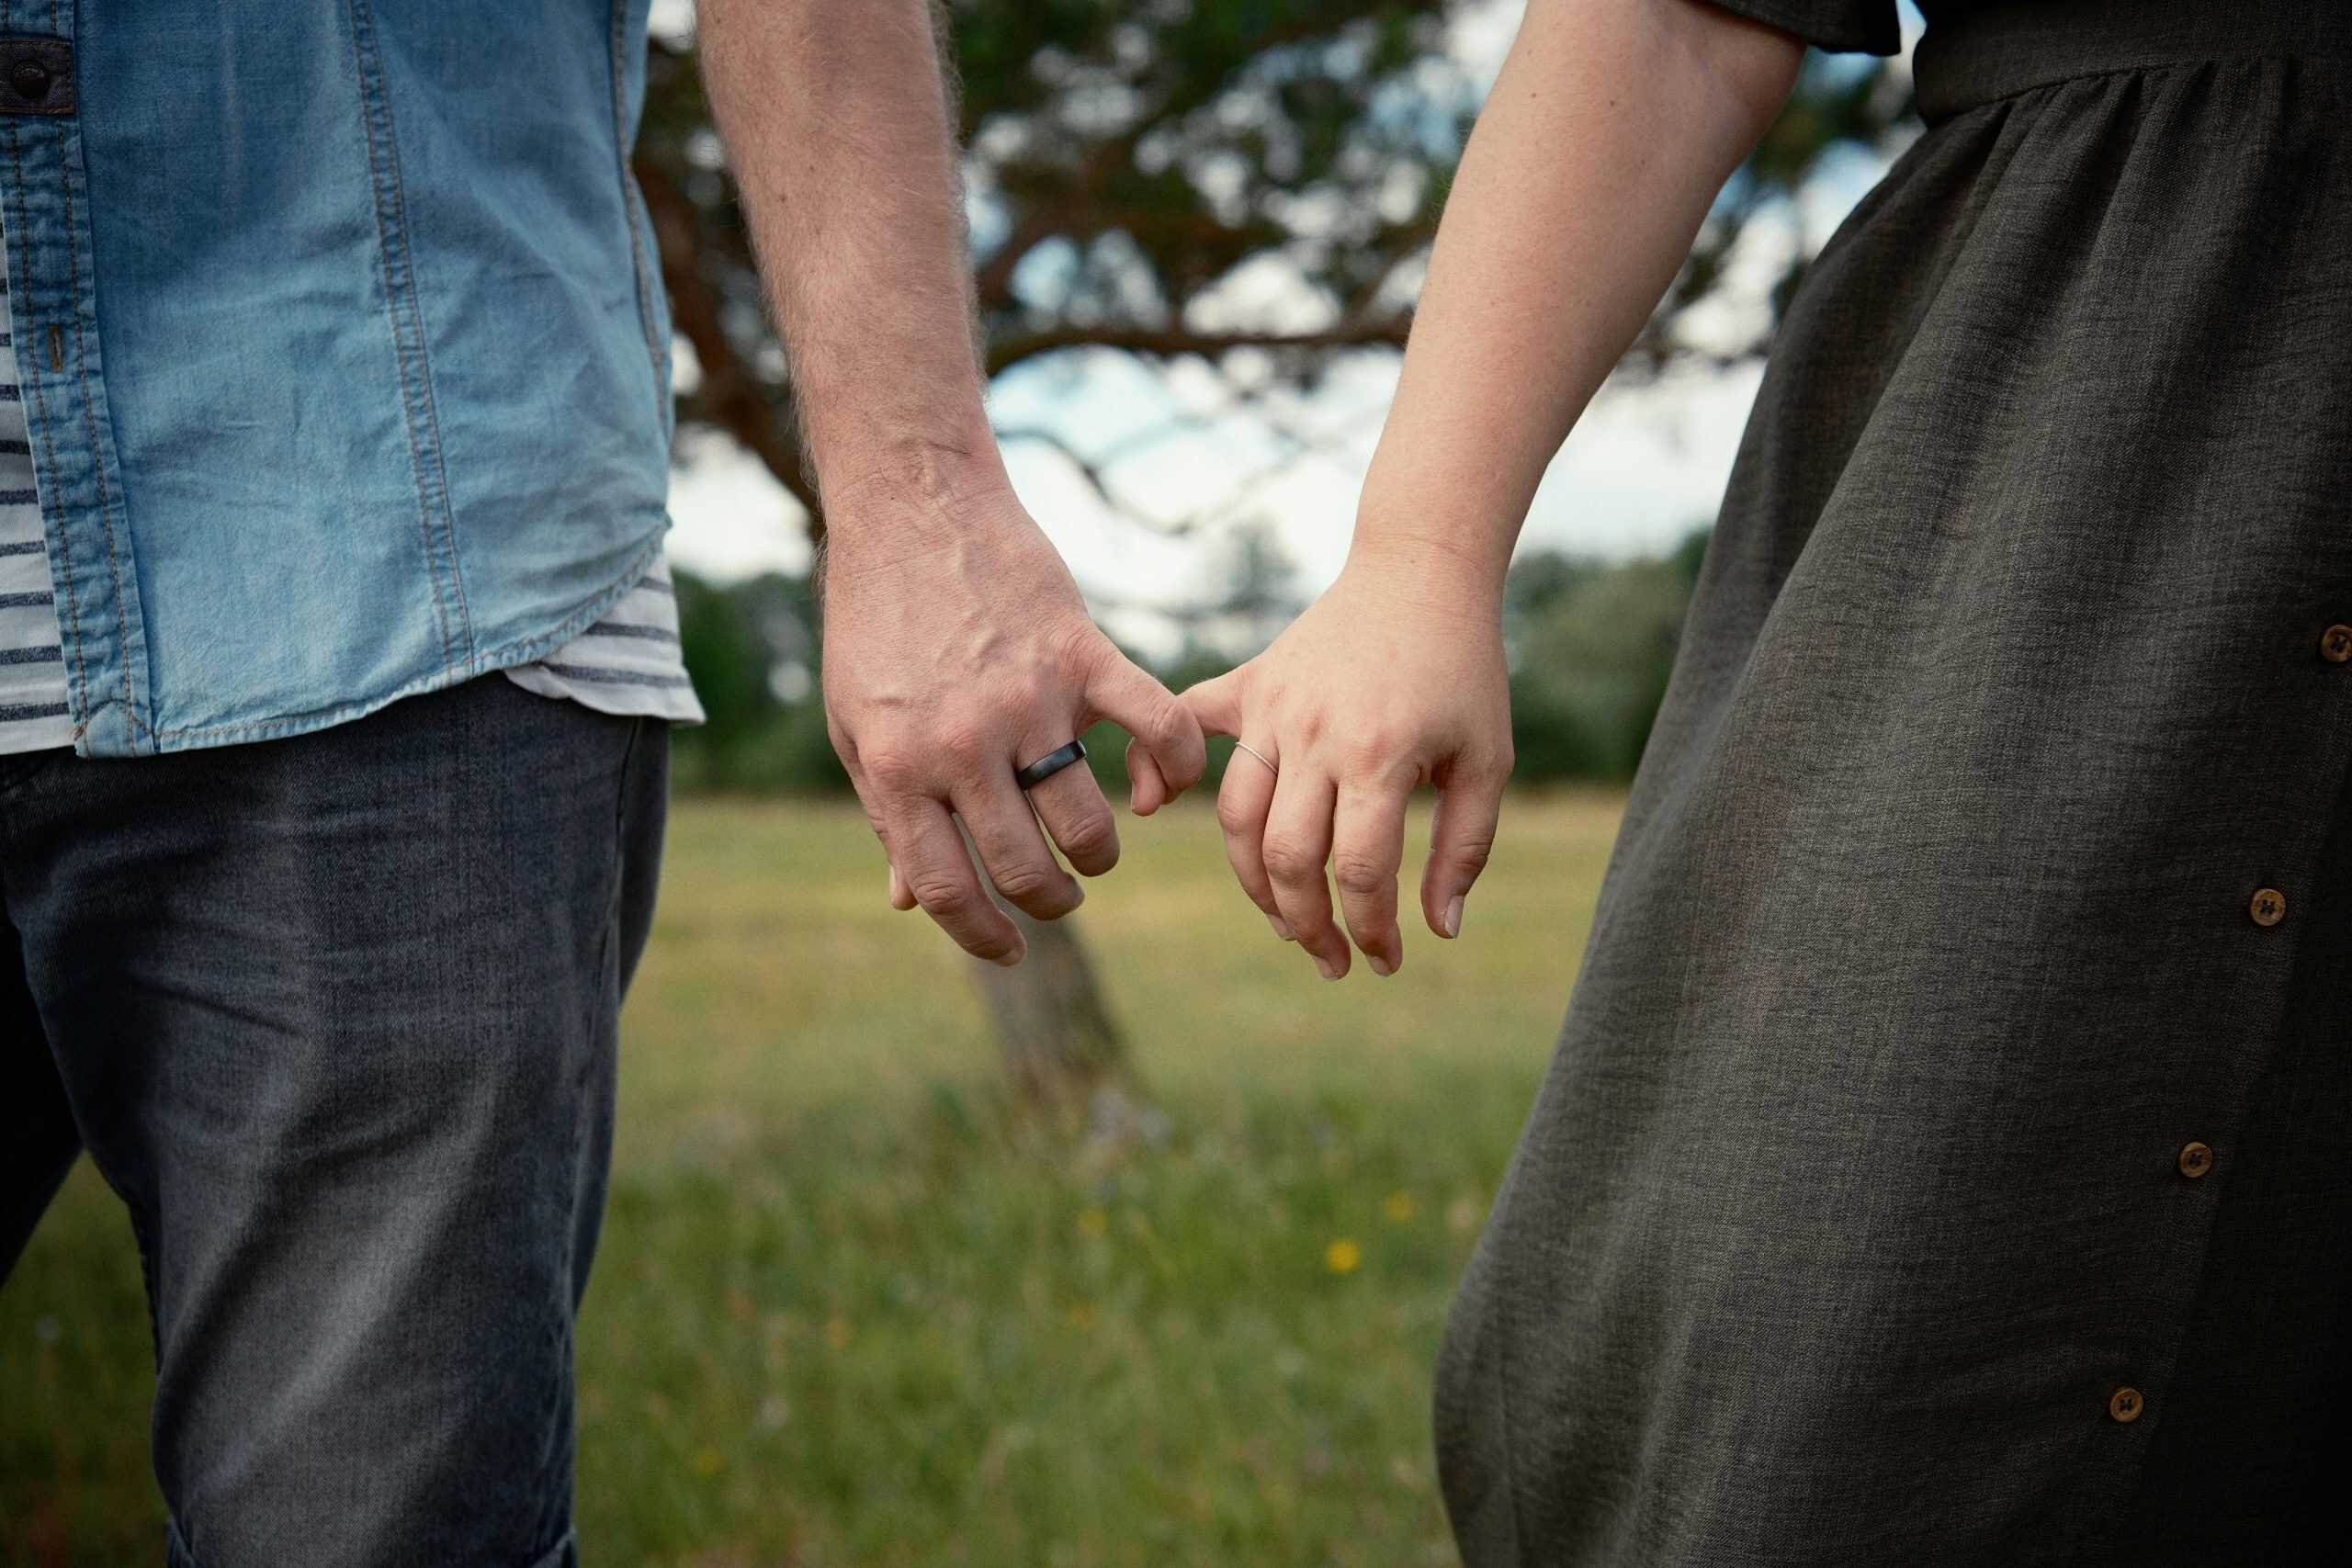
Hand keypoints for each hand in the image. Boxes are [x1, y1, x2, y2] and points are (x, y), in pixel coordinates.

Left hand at [822, 483, 1206, 963]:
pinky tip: (1156, 790)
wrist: (912, 510)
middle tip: (1057, 897)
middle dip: (1048, 902)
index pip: (948, 887)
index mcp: (896, 769)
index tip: (1008, 949)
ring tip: (1091, 852)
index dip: (982, 936)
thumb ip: (887, 813)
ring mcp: (1026, 700)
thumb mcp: (855, 726)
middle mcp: (960, 745)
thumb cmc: (875, 623)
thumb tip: (911, 901)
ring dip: (1095, 855)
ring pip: (1086, 821)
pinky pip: (1152, 727)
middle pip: (1022, 867)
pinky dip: (1171, 769)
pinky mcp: (1082, 654)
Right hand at [1178, 555, 1511, 979]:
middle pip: (1288, 858)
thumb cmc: (1464, 671)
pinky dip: (1158, 761)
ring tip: (1289, 921)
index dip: (1370, 930)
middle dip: (1309, 925)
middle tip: (1333, 961)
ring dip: (1256, 884)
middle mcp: (1315, 734)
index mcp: (1381, 755)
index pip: (1361, 869)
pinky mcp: (1250, 684)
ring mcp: (1273, 708)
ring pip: (1237, 819)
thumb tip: (1440, 930)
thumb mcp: (1488, 760)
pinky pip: (1187, 724)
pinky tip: (1150, 805)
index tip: (1386, 960)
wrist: (1421, 572)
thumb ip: (1466, 847)